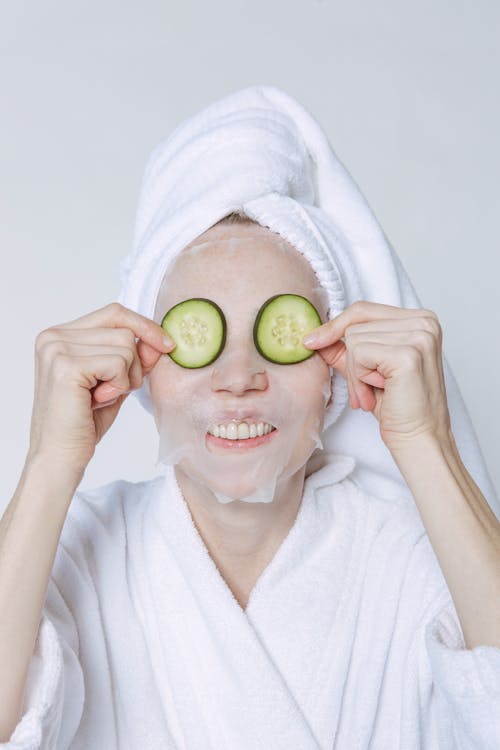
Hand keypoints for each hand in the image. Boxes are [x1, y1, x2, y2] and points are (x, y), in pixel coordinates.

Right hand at [28, 302, 174, 477]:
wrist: (60, 457)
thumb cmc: (83, 423)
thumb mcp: (116, 381)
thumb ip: (135, 358)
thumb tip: (161, 341)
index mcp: (60, 334)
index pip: (113, 313)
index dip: (144, 326)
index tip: (167, 345)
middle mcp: (53, 336)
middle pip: (123, 330)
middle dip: (132, 365)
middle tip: (111, 391)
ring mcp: (57, 349)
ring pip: (126, 346)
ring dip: (125, 378)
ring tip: (100, 397)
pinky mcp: (66, 366)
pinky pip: (118, 363)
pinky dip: (118, 386)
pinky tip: (97, 401)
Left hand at [302, 301, 452, 450]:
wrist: (419, 440)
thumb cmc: (399, 409)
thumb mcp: (367, 371)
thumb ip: (345, 350)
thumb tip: (315, 337)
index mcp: (421, 319)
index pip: (364, 310)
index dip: (335, 326)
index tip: (312, 341)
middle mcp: (425, 322)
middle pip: (355, 325)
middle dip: (350, 362)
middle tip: (363, 391)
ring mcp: (419, 336)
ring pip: (353, 340)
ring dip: (356, 375)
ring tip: (372, 394)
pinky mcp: (408, 354)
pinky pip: (359, 354)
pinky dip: (359, 379)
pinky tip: (377, 394)